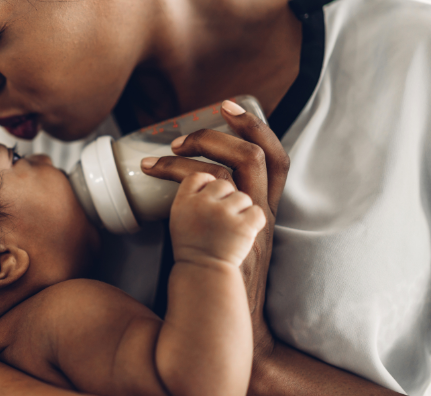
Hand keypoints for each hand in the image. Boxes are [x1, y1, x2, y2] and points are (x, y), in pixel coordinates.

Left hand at [140, 100, 289, 355]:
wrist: (229, 325)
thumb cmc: (220, 283)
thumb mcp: (229, 241)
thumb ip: (216, 215)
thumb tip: (181, 187)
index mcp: (264, 211)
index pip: (276, 159)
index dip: (255, 127)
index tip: (228, 106)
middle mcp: (263, 214)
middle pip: (260, 155)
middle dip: (227, 129)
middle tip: (189, 130)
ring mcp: (248, 225)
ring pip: (237, 167)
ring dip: (202, 147)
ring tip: (170, 147)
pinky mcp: (230, 236)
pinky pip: (207, 191)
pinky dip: (179, 174)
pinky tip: (153, 172)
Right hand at [170, 173, 265, 267]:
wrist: (204, 277)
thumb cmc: (195, 251)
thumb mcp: (180, 220)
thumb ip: (193, 197)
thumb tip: (209, 176)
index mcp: (183, 203)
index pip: (198, 175)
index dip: (207, 180)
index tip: (209, 191)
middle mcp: (202, 205)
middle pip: (221, 180)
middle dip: (226, 193)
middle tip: (224, 208)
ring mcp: (224, 215)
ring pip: (242, 196)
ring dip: (241, 210)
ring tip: (232, 227)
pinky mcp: (243, 228)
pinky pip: (256, 212)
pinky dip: (254, 222)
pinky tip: (244, 233)